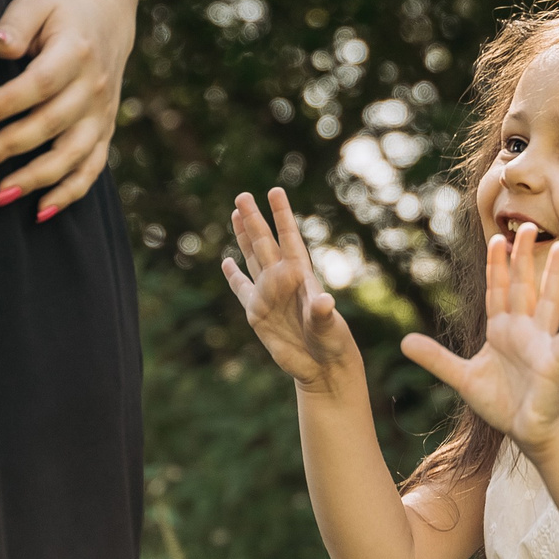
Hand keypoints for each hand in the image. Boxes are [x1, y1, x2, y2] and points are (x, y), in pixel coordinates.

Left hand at [0, 0, 131, 221]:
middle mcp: (94, 88)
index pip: (41, 82)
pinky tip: (40, 211)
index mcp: (76, 52)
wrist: (105, 24)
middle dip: (13, 146)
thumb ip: (16, 23)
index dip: (9, 101)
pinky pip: (91, 170)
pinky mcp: (104, 134)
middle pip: (53, 123)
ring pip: (73, 154)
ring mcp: (101, 115)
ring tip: (0, 195)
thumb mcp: (36, 5)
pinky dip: (69, 194)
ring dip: (37, 179)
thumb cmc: (57, 17)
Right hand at [222, 188, 363, 389]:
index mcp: (301, 277)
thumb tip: (325, 301)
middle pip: (264, 244)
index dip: (282, 215)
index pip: (289, 239)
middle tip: (243, 195)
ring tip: (236, 213)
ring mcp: (269, 295)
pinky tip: (227, 262)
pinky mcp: (258, 314)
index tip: (275, 191)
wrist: (322, 367)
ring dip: (244, 238)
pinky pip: (242, 290)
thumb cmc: (332, 343)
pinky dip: (233, 277)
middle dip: (254, 220)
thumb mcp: (328, 327)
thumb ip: (322, 313)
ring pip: (252, 259)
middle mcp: (283, 281)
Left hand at [401, 224, 558, 448]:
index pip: (498, 290)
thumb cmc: (502, 403)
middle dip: (523, 257)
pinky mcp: (554, 363)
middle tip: (527, 225)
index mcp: (502, 331)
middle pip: (523, 286)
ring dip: (554, 275)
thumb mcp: (462, 378)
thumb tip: (404, 342)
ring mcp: (540, 344)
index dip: (496, 265)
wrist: (526, 432)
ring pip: (548, 302)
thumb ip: (436, 359)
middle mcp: (523, 331)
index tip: (496, 237)